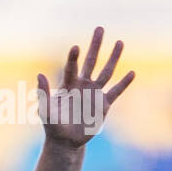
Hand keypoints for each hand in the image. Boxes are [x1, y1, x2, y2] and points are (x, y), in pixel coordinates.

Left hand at [38, 26, 134, 146]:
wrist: (65, 142)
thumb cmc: (53, 126)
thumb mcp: (46, 111)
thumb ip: (43, 93)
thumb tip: (39, 74)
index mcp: (68, 85)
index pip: (71, 67)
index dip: (73, 58)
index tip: (75, 48)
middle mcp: (83, 85)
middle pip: (91, 61)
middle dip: (95, 45)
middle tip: (99, 28)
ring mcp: (94, 93)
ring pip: (106, 72)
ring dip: (113, 58)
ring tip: (119, 42)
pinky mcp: (104, 104)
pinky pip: (115, 91)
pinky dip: (124, 83)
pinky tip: (132, 73)